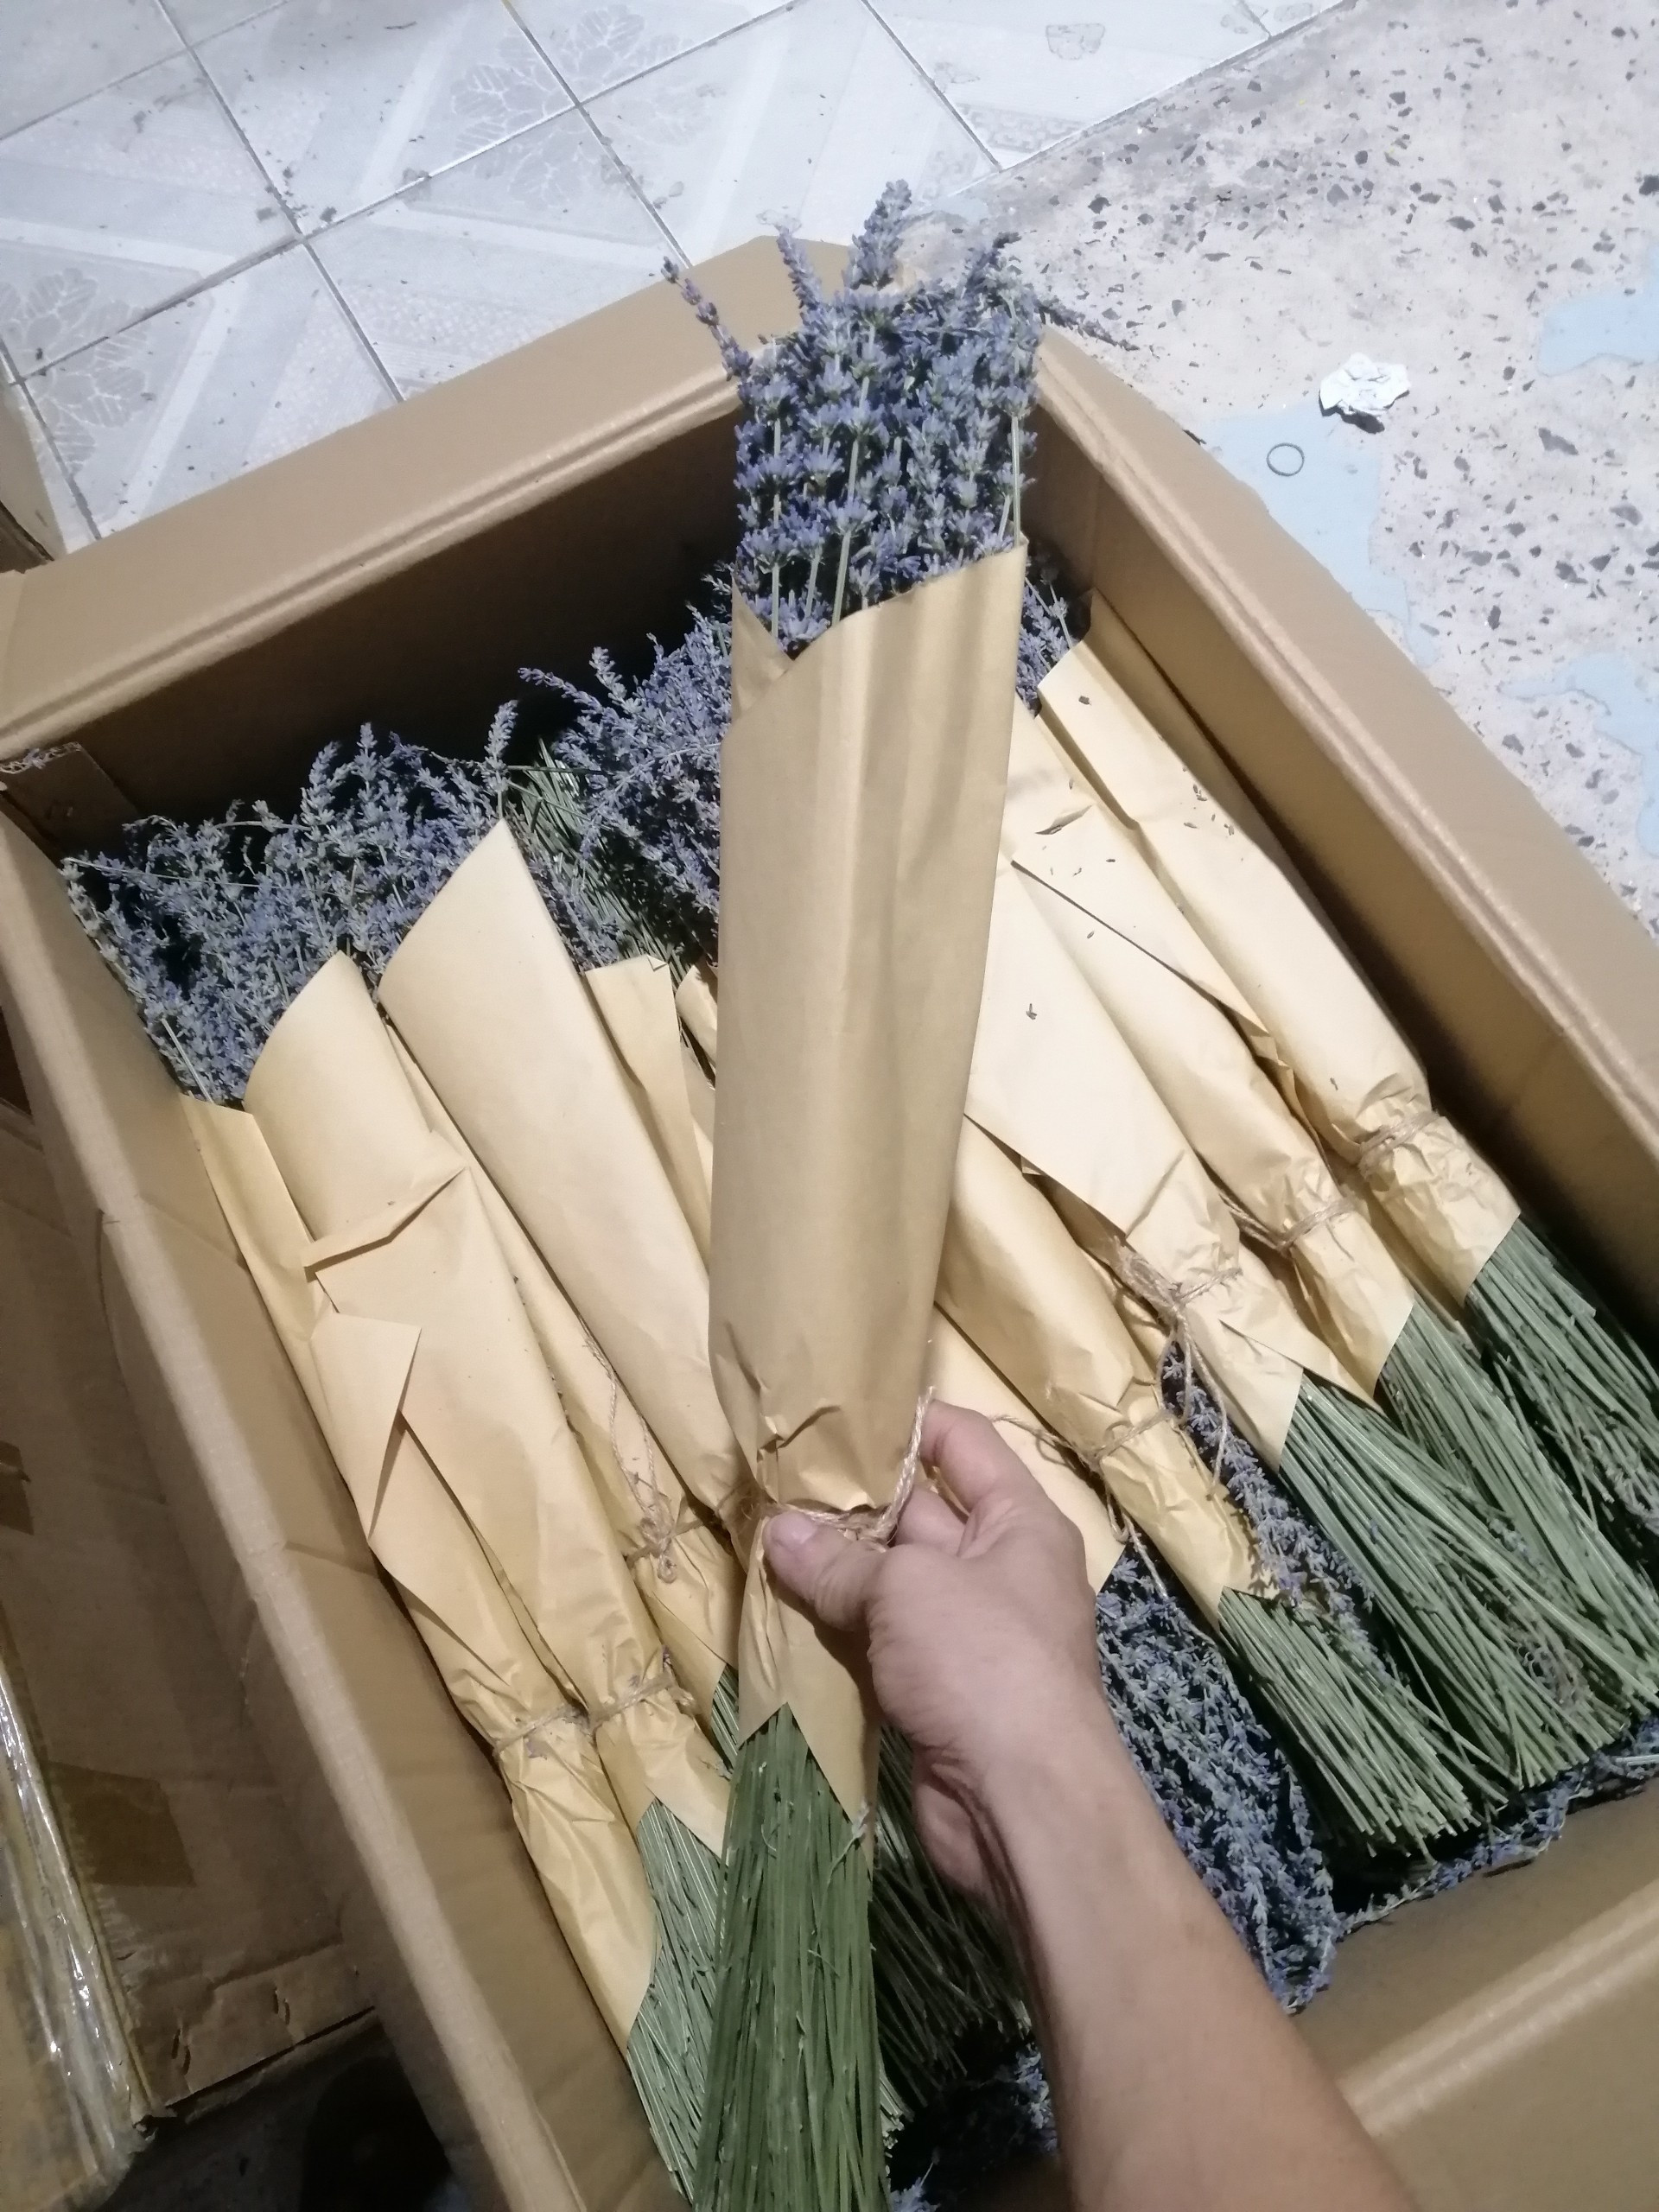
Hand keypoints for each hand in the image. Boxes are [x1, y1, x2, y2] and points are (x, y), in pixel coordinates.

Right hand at [765, 1400, 1124, 1902]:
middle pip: (920, 1514)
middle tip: (772, 1480)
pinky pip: (881, 1641)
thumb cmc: (983, 1662)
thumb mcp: (907, 1589)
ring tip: (762, 1539)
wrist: (1022, 1802)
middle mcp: (1001, 1570)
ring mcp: (969, 1636)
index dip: (905, 1421)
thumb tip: (778, 1531)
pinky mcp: (938, 1692)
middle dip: (853, 1501)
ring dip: (836, 1569)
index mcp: (1019, 1522)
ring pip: (893, 1583)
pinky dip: (839, 1628)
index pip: (963, 1444)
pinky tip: (782, 1610)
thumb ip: (840, 1559)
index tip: (835, 1408)